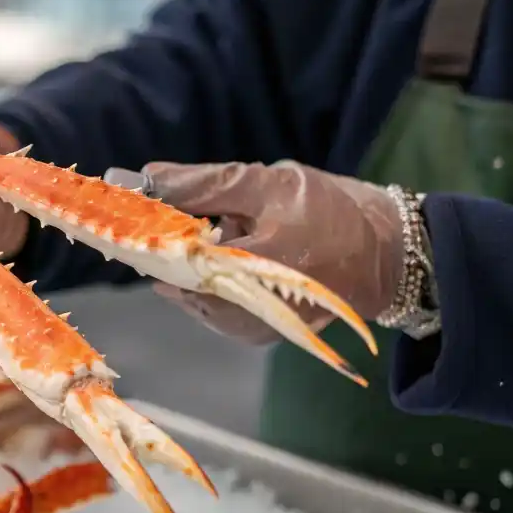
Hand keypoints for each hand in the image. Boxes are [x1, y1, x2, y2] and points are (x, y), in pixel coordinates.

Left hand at [143, 160, 405, 343]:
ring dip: (184, 266)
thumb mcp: (270, 184)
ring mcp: (249, 327)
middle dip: (165, 247)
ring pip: (189, 294)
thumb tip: (146, 177)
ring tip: (204, 237)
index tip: (129, 209)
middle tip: (162, 221)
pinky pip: (208, 308)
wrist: (383, 255)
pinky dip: (202, 283)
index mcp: (252, 264)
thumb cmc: (331, 211)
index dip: (148, 229)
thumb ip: (204, 183)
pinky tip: (217, 259)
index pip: (175, 250)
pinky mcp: (255, 334)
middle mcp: (247, 307)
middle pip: (176, 277)